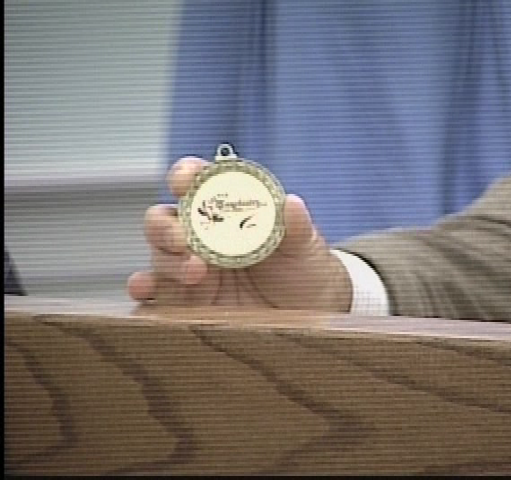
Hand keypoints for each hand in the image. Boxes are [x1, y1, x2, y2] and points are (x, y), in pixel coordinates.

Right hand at [127, 156, 352, 311]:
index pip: (198, 184)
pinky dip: (145, 292)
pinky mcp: (187, 304)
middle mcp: (202, 237)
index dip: (186, 175)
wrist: (311, 315)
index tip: (184, 179)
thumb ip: (297, 227)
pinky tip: (145, 292)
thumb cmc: (305, 270)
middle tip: (184, 239)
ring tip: (195, 272)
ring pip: (159, 257)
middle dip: (166, 226)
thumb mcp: (306, 248)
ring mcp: (191, 271)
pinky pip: (157, 297)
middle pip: (164, 221)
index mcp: (228, 212)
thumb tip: (292, 203)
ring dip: (167, 261)